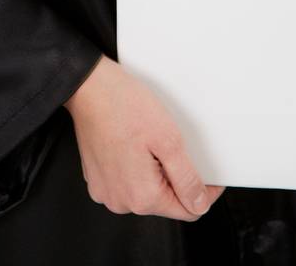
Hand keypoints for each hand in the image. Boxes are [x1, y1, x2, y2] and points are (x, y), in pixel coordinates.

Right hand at [63, 54, 224, 221]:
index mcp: (142, 197)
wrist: (87, 86)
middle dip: (174, 176)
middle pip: (165, 200)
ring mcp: (106, 191)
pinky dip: (134, 166)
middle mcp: (121, 202)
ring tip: (147, 139)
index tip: (208, 172)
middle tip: (169, 143)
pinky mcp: (96, 178)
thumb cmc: (123, 105)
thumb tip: (199, 204)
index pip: (188, 210)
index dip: (203, 190)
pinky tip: (131, 141)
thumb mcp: (168, 139)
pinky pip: (126, 180)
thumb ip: (186, 178)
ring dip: (153, 171)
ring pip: (145, 190)